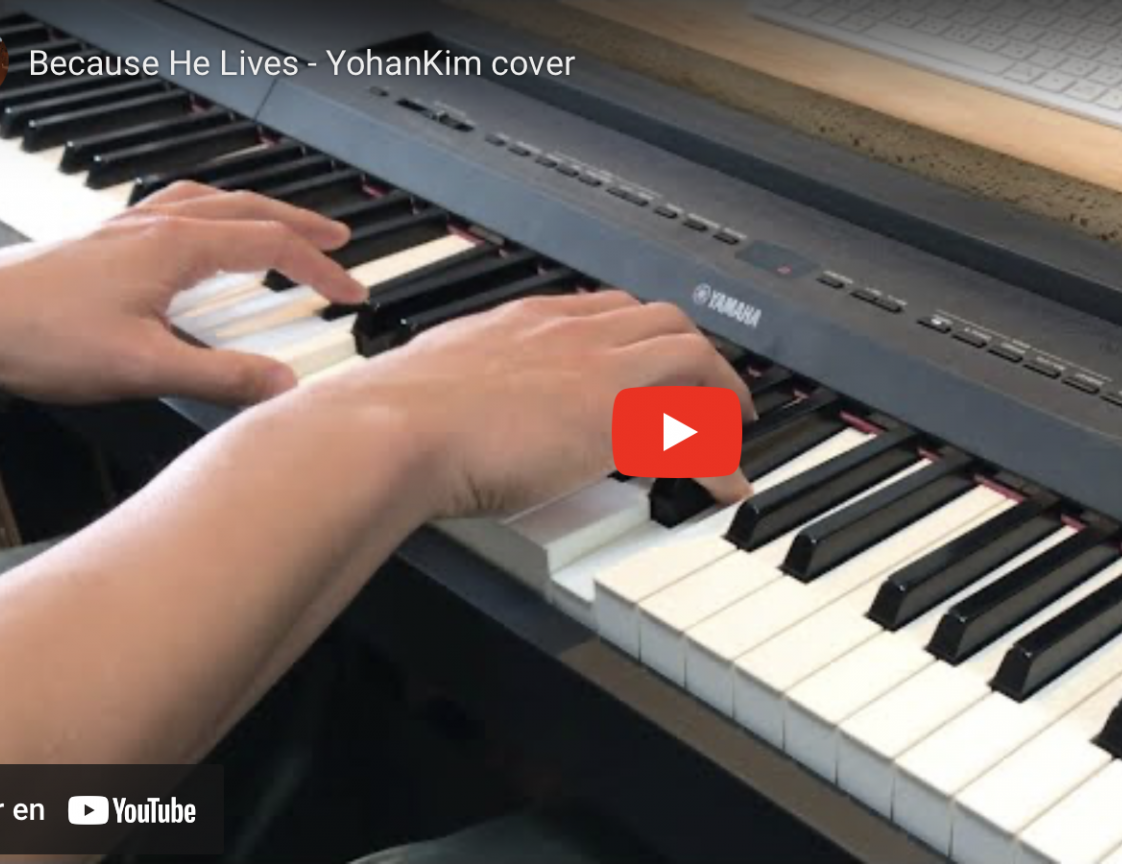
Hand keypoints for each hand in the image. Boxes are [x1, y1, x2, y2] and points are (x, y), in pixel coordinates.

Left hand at [0, 183, 365, 404]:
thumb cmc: (38, 337)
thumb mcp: (144, 368)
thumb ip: (222, 378)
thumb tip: (283, 386)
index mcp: (175, 247)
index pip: (271, 246)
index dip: (321, 270)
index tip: (353, 294)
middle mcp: (153, 226)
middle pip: (248, 209)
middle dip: (301, 224)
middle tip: (339, 239)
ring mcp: (125, 230)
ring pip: (208, 202)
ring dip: (255, 212)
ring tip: (280, 226)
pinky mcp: (102, 243)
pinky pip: (172, 210)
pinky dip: (209, 216)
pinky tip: (200, 240)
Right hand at [301, 291, 758, 517]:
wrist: (390, 429)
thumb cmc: (390, 421)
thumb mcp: (428, 391)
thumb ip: (446, 395)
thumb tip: (426, 419)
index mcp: (519, 322)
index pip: (599, 310)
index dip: (631, 334)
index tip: (642, 357)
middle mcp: (565, 331)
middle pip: (656, 317)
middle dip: (690, 348)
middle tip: (706, 383)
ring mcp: (595, 363)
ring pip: (688, 349)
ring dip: (718, 386)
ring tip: (731, 420)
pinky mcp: (618, 406)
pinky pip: (696, 418)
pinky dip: (718, 452)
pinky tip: (726, 480)